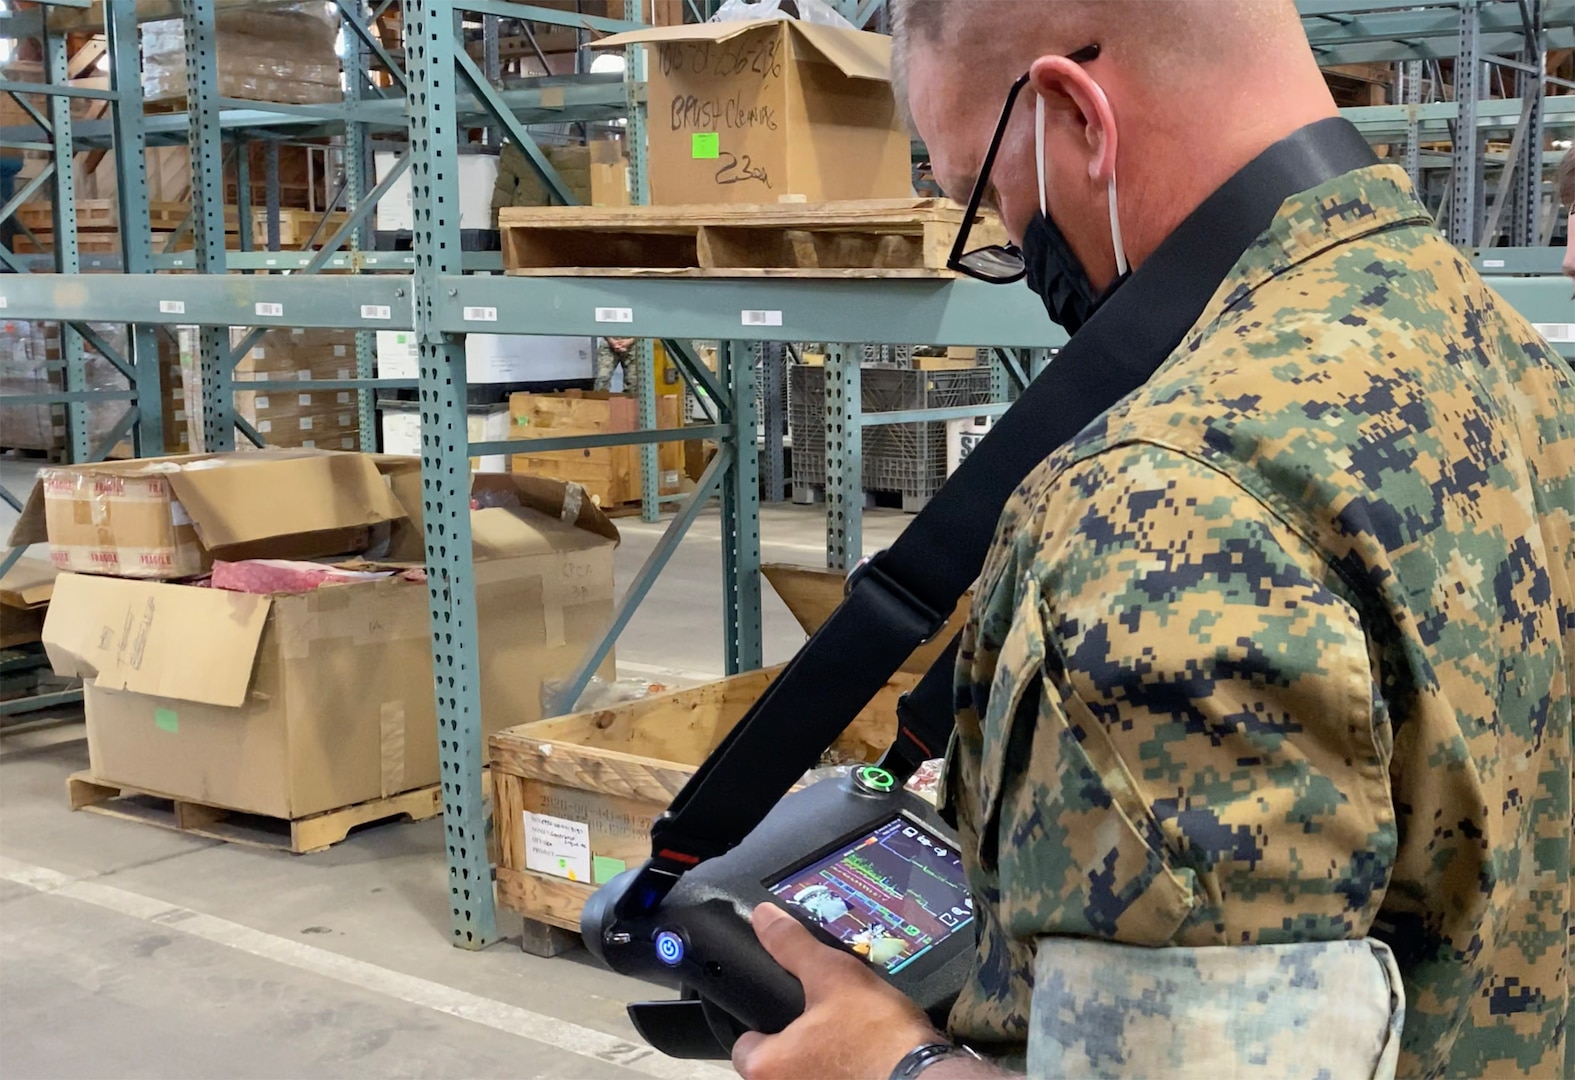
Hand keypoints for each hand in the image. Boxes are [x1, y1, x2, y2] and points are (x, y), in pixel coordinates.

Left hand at [731, 904, 941, 1079]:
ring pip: (808, 1074)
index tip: (790, 1008)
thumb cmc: (877, 1035)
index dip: (766, 1021)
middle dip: (800, 1041)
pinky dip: (846, 1072)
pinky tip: (867, 1055)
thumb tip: (763, 917)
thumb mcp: (833, 975)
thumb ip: (792, 946)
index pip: (745, 1044)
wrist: (928, 1078)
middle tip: (828, 1017)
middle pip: (779, 1061)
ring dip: (824, 1058)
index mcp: (767, 1068)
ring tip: (852, 1032)